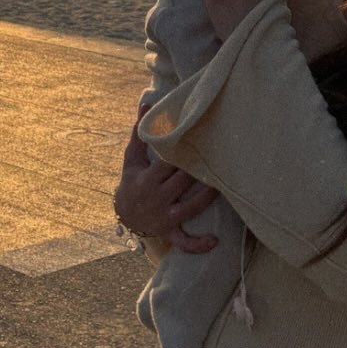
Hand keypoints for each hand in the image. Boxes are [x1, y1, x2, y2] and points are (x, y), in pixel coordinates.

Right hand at [115, 107, 219, 252]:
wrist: (124, 214)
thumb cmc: (131, 180)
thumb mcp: (131, 158)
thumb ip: (139, 132)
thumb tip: (146, 103)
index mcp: (146, 179)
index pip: (168, 164)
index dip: (183, 153)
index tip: (199, 140)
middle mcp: (156, 199)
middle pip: (182, 182)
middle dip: (197, 172)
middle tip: (217, 157)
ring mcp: (164, 218)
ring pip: (190, 207)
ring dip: (207, 197)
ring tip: (223, 183)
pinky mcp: (170, 233)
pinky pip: (184, 242)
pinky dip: (198, 244)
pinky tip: (215, 240)